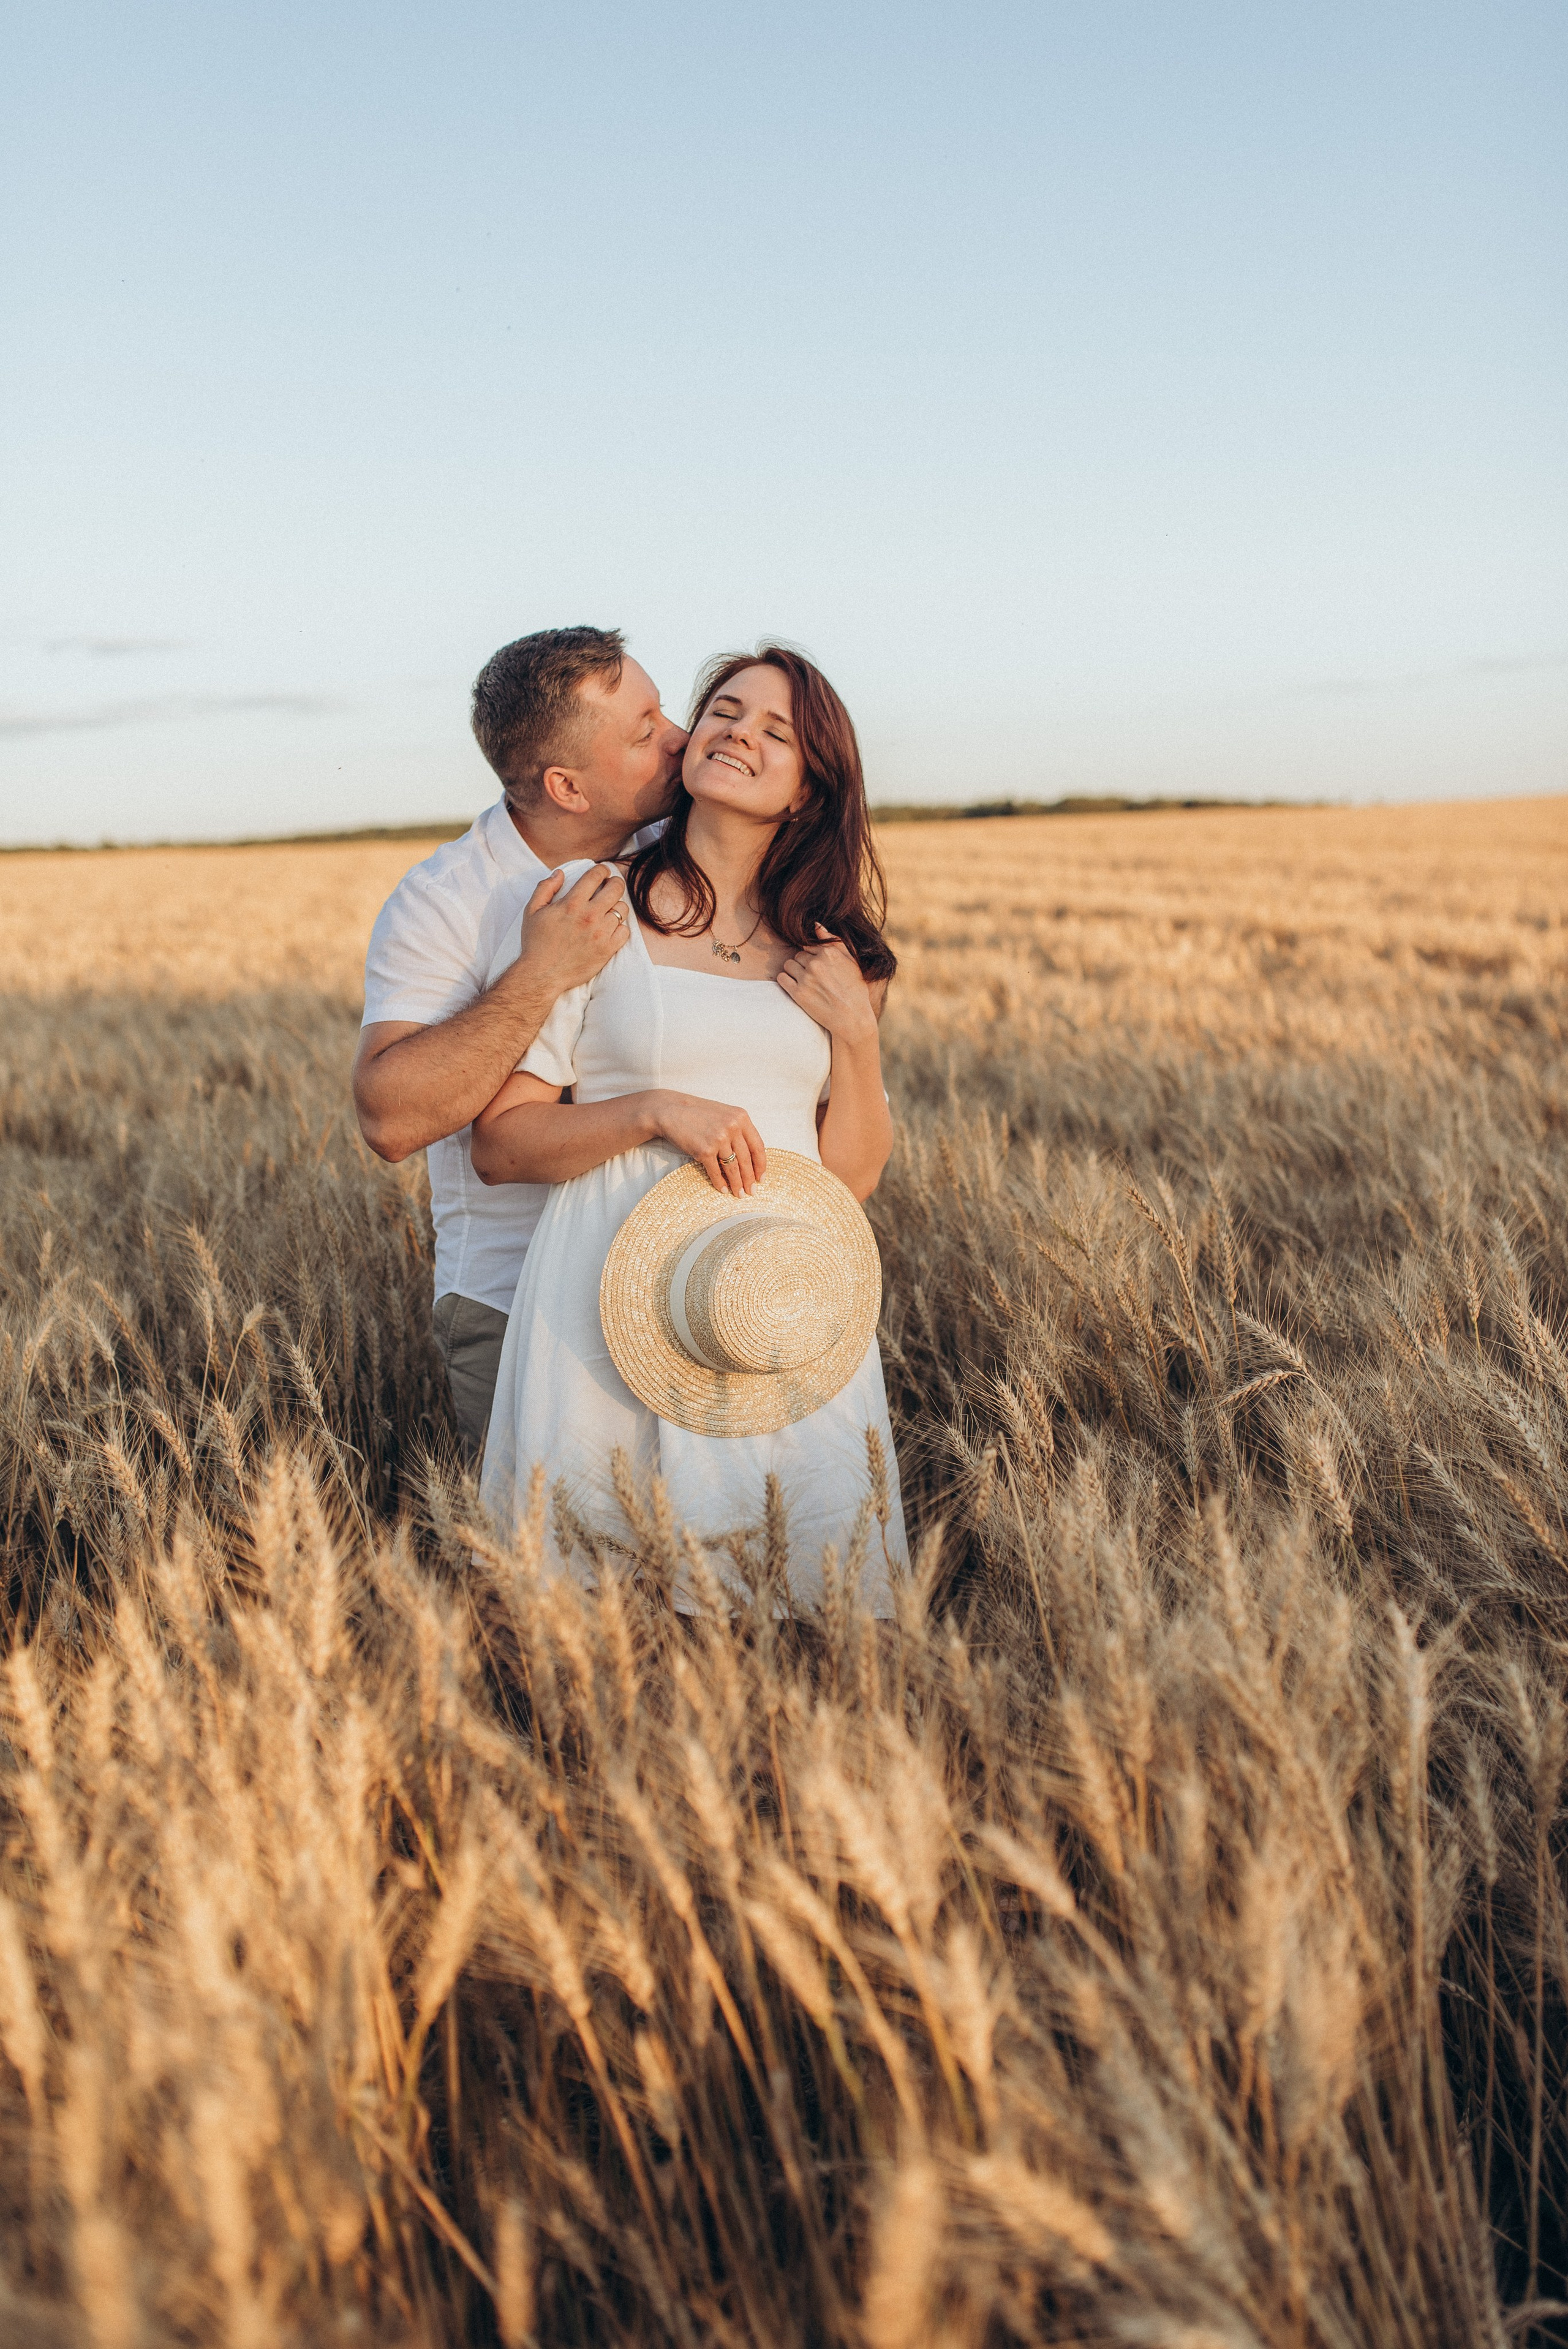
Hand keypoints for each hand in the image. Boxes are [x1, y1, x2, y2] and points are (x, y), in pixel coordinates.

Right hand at [516, 863, 630, 993]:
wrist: (542, 974)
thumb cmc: (536, 942)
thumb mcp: (532, 910)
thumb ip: (545, 888)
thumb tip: (560, 873)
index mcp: (572, 903)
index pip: (596, 875)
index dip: (601, 870)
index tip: (602, 872)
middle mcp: (589, 916)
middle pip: (616, 888)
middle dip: (614, 882)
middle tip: (610, 886)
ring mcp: (601, 933)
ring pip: (622, 909)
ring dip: (617, 906)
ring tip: (609, 909)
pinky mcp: (607, 949)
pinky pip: (625, 931)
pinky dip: (620, 928)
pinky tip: (610, 929)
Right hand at [649, 1092, 766, 1196]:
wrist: (671, 1111)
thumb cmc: (698, 1113)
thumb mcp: (724, 1114)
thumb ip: (739, 1130)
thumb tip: (751, 1158)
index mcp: (741, 1117)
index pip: (758, 1146)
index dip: (761, 1165)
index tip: (761, 1177)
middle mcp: (732, 1127)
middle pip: (746, 1160)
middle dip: (750, 1179)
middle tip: (752, 1192)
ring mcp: (718, 1139)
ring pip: (732, 1168)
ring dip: (737, 1184)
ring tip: (739, 1194)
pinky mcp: (704, 1150)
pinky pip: (715, 1172)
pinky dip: (720, 1183)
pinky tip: (723, 1190)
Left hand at [775, 926, 876, 1041]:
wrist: (852, 1018)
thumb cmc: (854, 989)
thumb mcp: (851, 961)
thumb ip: (833, 941)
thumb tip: (815, 925)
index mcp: (829, 953)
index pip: (808, 946)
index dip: (813, 957)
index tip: (820, 969)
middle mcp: (816, 963)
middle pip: (797, 956)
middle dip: (803, 965)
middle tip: (814, 978)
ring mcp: (806, 979)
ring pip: (788, 965)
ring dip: (793, 972)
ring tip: (805, 982)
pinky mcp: (798, 994)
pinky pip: (782, 978)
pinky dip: (786, 981)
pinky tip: (795, 987)